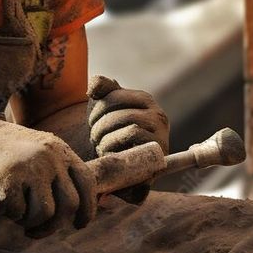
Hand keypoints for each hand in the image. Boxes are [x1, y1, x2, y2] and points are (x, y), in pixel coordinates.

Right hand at [0, 111, 95, 233]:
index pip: (88, 183)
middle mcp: (50, 157)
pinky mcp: (9, 177)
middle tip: (38, 230)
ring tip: (20, 217)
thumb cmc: (8, 149)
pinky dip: (12, 215)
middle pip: (70, 204)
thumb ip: (60, 171)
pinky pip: (19, 212)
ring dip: (32, 222)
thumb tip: (78, 208)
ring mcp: (31, 166)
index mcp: (61, 150)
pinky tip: (5, 205)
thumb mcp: (41, 150)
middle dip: (55, 225)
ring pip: (46, 213)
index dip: (88, 209)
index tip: (78, 225)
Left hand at [87, 75, 168, 203]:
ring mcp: (161, 134)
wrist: (122, 168)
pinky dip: (116, 147)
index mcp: (144, 100)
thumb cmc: (111, 135)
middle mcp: (157, 114)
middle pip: (122, 113)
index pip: (115, 94)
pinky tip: (109, 154)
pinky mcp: (160, 153)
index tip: (91, 121)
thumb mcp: (105, 108)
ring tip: (100, 146)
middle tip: (94, 137)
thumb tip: (93, 85)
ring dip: (107, 138)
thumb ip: (102, 88)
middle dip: (101, 126)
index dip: (98, 108)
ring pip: (130, 126)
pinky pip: (136, 141)